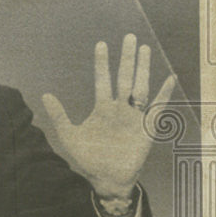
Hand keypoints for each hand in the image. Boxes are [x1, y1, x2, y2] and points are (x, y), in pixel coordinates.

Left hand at [41, 34, 175, 199]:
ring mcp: (134, 117)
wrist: (106, 180)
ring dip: (143, 68)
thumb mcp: (69, 136)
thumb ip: (59, 116)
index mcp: (102, 108)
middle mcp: (119, 108)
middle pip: (124, 77)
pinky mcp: (147, 128)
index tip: (101, 43)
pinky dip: (164, 93)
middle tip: (128, 36)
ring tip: (144, 48)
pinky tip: (170, 78)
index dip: (102, 63)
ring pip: (140, 87)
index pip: (103, 80)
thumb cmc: (88, 160)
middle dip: (126, 58)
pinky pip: (158, 108)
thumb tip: (45, 94)